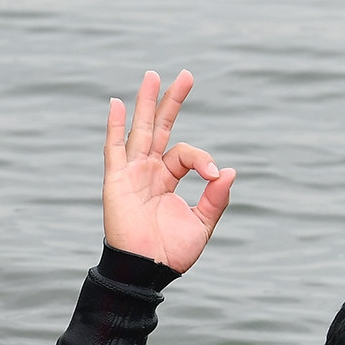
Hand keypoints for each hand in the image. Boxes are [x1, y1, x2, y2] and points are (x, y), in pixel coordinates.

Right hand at [101, 70, 233, 272]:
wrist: (146, 269)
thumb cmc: (172, 251)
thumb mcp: (202, 223)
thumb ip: (216, 197)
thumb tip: (229, 171)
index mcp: (167, 179)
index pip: (186, 153)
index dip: (203, 158)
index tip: (215, 174)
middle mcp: (149, 171)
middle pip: (161, 128)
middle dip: (172, 101)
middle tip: (187, 75)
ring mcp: (131, 173)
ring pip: (140, 131)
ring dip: (146, 103)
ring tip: (153, 76)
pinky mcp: (117, 181)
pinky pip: (114, 149)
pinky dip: (115, 127)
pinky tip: (117, 104)